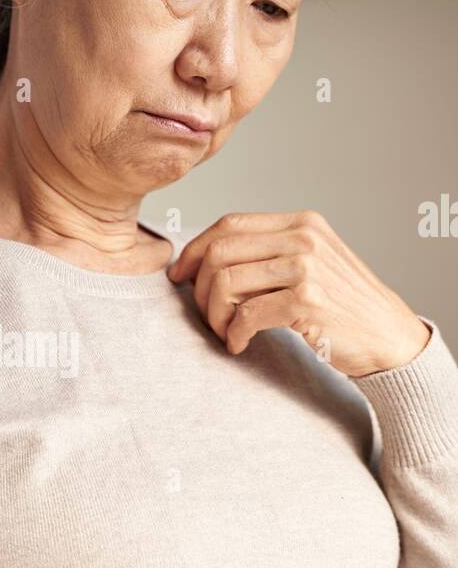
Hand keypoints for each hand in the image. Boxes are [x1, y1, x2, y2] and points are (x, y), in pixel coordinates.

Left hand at [167, 211, 430, 377]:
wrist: (389, 336)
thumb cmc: (344, 306)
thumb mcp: (312, 263)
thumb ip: (270, 253)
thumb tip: (207, 259)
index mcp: (301, 223)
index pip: (229, 224)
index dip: (195, 250)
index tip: (180, 276)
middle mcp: (304, 238)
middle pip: (220, 252)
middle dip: (199, 287)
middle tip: (204, 314)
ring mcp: (307, 268)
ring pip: (226, 282)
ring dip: (214, 315)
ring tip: (224, 332)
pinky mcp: (307, 302)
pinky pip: (246, 315)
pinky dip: (233, 334)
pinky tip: (239, 344)